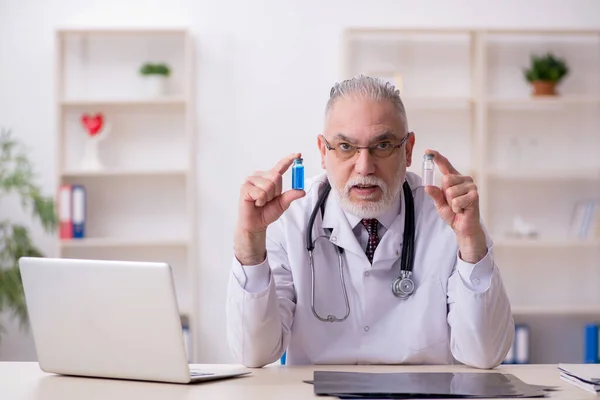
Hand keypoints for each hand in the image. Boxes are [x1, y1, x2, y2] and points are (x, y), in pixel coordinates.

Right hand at [234, 153, 305, 264]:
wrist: (256, 224)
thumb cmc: (266, 212)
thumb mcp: (283, 204)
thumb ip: (291, 196)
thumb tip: (302, 191)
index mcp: (270, 178)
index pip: (280, 166)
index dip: (289, 160)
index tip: (298, 154)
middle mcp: (260, 176)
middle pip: (276, 177)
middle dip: (276, 192)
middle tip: (268, 199)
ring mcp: (251, 180)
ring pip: (268, 185)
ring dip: (267, 198)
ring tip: (261, 202)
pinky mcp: (245, 187)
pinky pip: (260, 193)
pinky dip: (260, 201)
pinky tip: (255, 203)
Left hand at [423, 149, 486, 263]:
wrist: (463, 226)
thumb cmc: (453, 213)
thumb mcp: (439, 204)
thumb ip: (435, 194)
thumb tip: (427, 186)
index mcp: (455, 179)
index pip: (445, 166)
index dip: (437, 158)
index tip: (428, 151)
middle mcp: (464, 179)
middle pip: (446, 180)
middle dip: (445, 195)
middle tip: (452, 203)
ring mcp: (471, 186)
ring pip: (450, 191)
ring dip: (451, 203)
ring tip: (458, 206)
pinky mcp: (474, 195)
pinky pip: (456, 200)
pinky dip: (457, 208)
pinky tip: (463, 209)